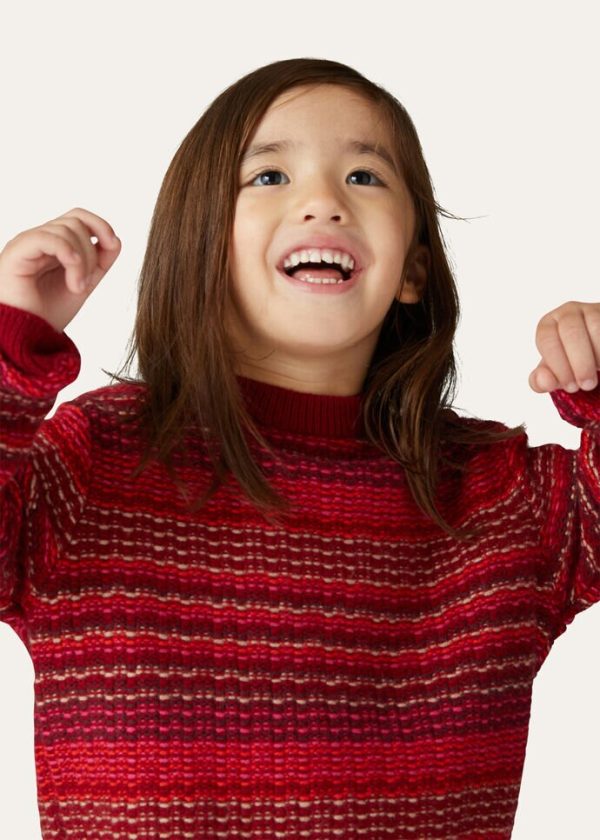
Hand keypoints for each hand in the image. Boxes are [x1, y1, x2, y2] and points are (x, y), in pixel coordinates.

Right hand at [0, 207, 120, 332]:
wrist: (24, 336)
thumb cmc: (46, 314)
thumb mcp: (83, 285)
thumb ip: (98, 263)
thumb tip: (115, 240)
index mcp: (55, 246)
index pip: (79, 218)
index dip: (101, 226)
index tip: (113, 246)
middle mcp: (40, 240)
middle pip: (76, 220)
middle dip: (92, 252)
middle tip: (86, 284)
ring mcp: (28, 243)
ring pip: (66, 229)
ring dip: (82, 262)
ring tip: (76, 288)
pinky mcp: (17, 251)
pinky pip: (47, 237)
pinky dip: (68, 253)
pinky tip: (73, 279)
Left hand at [529, 301, 599, 392]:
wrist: (596, 351)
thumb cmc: (572, 362)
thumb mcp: (556, 373)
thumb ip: (543, 381)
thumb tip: (543, 381)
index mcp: (548, 325)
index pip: (547, 339)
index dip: (558, 365)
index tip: (570, 386)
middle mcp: (568, 312)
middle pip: (571, 332)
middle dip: (580, 363)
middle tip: (587, 385)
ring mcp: (591, 310)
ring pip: (596, 327)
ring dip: (598, 356)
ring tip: (599, 372)